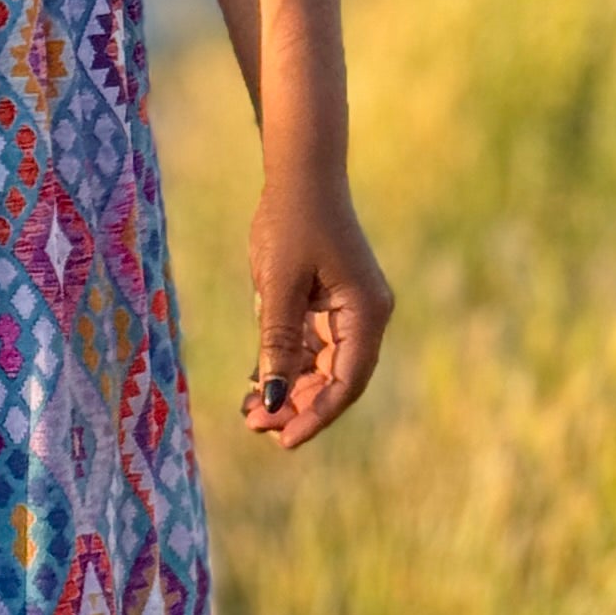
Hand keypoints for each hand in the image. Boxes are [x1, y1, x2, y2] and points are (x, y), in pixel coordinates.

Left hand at [241, 173, 392, 447]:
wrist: (299, 174)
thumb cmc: (292, 221)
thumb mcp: (279, 285)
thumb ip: (277, 342)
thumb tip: (270, 398)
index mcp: (365, 313)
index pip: (346, 381)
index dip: (316, 414)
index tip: (284, 440)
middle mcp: (364, 316)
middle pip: (335, 379)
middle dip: (297, 406)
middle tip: (256, 427)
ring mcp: (346, 311)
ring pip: (320, 367)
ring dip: (288, 390)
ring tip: (249, 414)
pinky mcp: (326, 304)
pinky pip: (308, 347)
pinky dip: (284, 366)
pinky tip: (255, 385)